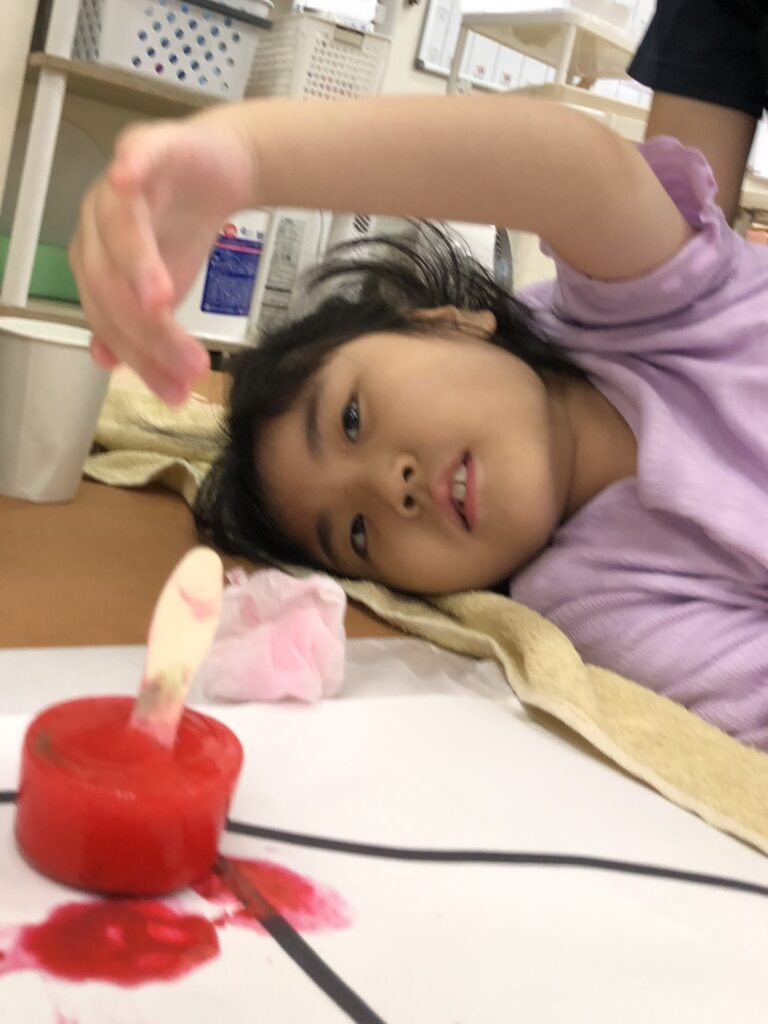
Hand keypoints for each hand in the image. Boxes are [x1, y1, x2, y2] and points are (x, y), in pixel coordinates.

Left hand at [70, 115, 255, 402]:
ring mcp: (120, 184)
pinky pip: (133, 159)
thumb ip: (142, 327)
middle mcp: (97, 224)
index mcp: (97, 262)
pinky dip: (128, 170)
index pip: (108, 318)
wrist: (221, 171)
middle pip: (109, 283)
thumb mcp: (169, 288)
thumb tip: (109, 365)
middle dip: (149, 329)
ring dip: (136, 267)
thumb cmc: (188, 227)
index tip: (177, 391)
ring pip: (117, 230)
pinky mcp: (147, 147)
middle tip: (191, 364)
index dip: (141, 358)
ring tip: (161, 304)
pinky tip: (127, 180)